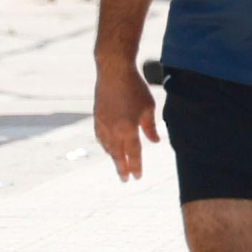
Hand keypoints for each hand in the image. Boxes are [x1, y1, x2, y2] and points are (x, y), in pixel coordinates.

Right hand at [93, 61, 159, 180]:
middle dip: (122, 168)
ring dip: (114, 157)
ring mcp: (103, 124)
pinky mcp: (96, 117)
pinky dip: (105, 145)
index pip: (133, 153)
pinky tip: (108, 148)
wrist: (114, 72)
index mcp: (128, 129)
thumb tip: (155, 142)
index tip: (137, 177)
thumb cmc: (135, 88)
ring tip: (119, 165)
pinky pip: (100, 137)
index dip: (136, 166)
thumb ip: (150, 127)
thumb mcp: (148, 107)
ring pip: (108, 147)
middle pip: (118, 154)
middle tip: (125, 180)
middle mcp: (113, 130)